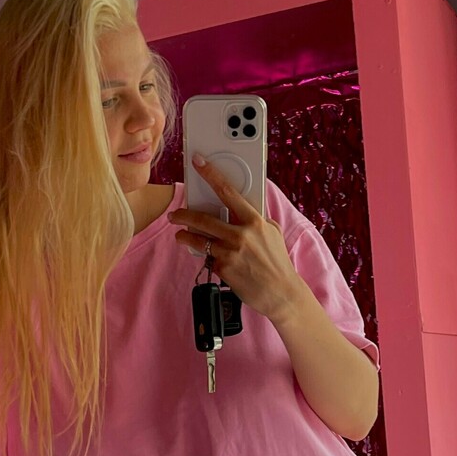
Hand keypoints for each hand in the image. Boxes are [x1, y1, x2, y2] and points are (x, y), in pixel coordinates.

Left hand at [172, 153, 304, 323]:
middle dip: (184, 215)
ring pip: (199, 240)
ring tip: (180, 235)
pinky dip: (207, 257)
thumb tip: (240, 210)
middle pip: (203, 218)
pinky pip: (209, 259)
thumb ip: (256, 220)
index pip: (228, 191)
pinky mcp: (224, 269)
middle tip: (174, 214)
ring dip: (185, 236)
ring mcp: (231, 252)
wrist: (281, 293)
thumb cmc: (277, 262)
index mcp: (255, 221)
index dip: (211, 174)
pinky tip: (210, 258)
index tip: (198, 162)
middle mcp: (241, 235)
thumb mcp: (272, 233)